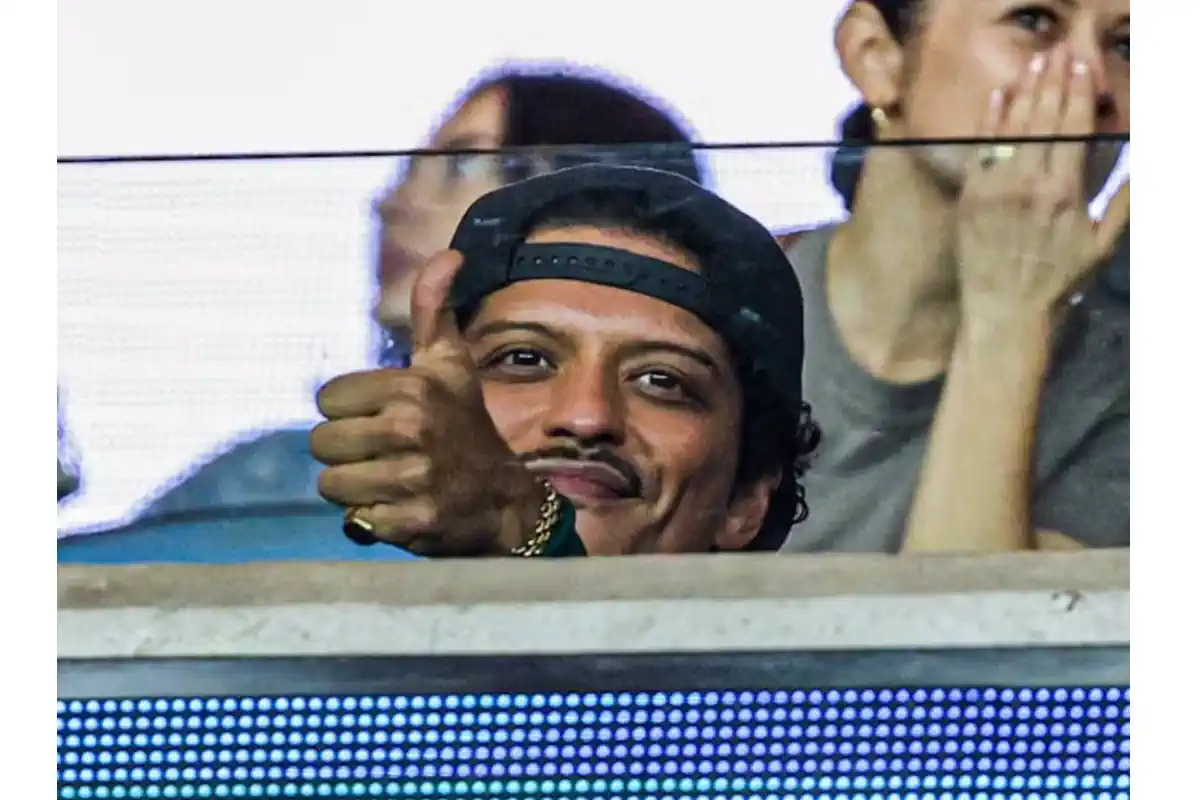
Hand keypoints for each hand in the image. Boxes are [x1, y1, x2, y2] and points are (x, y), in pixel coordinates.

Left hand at [311, 251, 545, 555]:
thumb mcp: (451, 366)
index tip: (385, 420)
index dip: (350, 413)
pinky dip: (373, 520)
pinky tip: (403, 507)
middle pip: (322, 443)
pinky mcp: (411, 521)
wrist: (506, 502)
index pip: (327, 399)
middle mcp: (412, 428)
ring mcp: (412, 477)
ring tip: (392, 481)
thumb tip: (448, 253)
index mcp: (412, 387)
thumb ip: (435, 310)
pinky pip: (355, 520)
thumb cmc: (467, 427)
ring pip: (332, 484)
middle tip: (387, 455)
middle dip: (348, 453)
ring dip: (356, 487)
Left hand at [956, 48, 1128, 328]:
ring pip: (1011, 127)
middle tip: (1060, 54)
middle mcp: (1029, 185)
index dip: (1078, 92)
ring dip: (1024, 91)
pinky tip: (1000, 95)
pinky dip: (990, 120)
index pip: (1073, 128)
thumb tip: (1143, 163)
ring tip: (1035, 63)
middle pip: (1043, 119)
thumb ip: (1124, 200)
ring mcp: (995, 188)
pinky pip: (980, 149)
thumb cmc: (1057, 278)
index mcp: (1065, 192)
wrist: (1004, 309)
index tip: (1082, 67)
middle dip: (1053, 81)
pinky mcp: (970, 196)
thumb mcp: (1101, 243)